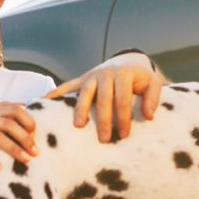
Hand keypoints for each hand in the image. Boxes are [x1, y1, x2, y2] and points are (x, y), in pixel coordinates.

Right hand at [47, 53, 162, 140]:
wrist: (128, 60)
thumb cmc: (141, 77)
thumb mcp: (152, 83)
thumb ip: (153, 98)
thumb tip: (149, 116)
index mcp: (124, 75)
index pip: (123, 99)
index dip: (123, 117)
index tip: (124, 134)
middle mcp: (106, 74)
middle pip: (103, 99)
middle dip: (103, 119)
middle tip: (104, 139)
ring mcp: (92, 76)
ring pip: (85, 93)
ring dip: (80, 109)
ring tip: (78, 126)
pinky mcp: (83, 78)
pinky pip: (68, 86)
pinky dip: (56, 92)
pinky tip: (45, 100)